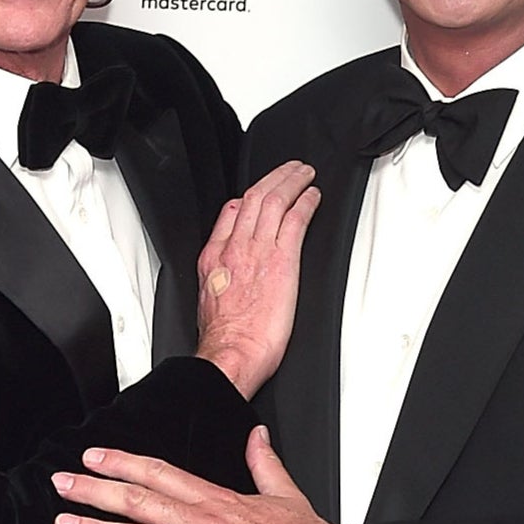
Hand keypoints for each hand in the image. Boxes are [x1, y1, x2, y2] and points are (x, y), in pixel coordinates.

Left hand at [52, 427, 336, 523]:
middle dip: (95, 489)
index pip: (159, 472)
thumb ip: (263, 461)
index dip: (123, 462)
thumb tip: (257, 435)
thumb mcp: (284, 491)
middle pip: (139, 498)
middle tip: (64, 482)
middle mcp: (202, 522)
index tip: (96, 456)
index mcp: (217, 498)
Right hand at [194, 161, 320, 398]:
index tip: (259, 194)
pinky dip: (305, 203)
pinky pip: (295, 219)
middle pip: (254, 198)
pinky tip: (314, 197)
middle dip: (274, 178)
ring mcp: (258, 250)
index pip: (231, 214)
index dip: (248, 198)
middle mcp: (234, 248)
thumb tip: (231, 278)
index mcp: (215, 258)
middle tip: (290, 169)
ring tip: (305, 174)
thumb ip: (220, 278)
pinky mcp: (283, 259)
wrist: (231, 353)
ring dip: (292, 181)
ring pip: (274, 200)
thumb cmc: (224, 339)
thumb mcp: (208, 301)